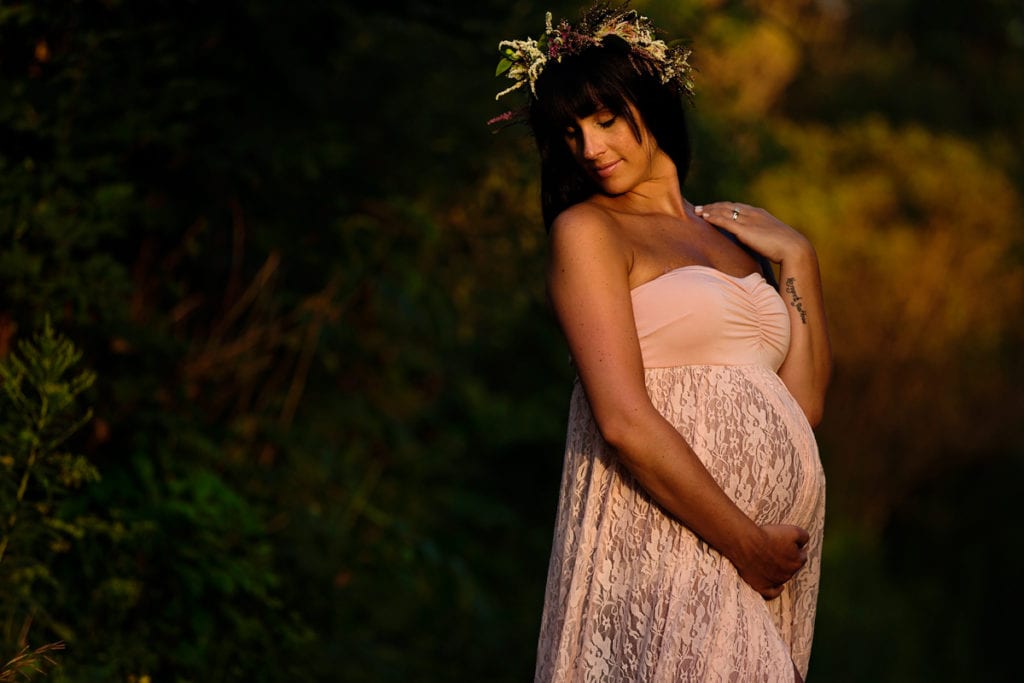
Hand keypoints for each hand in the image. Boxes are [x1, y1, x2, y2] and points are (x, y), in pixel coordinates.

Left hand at [695, 202, 810, 264]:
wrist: (794, 248)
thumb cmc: (786, 248)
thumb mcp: (772, 239)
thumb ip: (762, 238)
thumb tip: (757, 246)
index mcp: (760, 214)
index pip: (738, 207)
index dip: (724, 207)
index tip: (714, 208)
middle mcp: (753, 213)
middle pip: (728, 206)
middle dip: (713, 206)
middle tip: (700, 208)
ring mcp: (748, 220)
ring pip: (723, 211)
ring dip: (709, 210)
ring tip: (697, 211)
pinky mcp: (744, 229)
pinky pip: (724, 220)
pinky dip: (713, 217)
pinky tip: (704, 217)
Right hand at [733, 524, 809, 599]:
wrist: (746, 544)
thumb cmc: (768, 536)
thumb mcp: (793, 531)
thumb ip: (804, 537)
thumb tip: (805, 542)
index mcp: (797, 561)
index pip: (802, 556)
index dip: (795, 548)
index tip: (788, 543)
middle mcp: (788, 574)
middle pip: (792, 567)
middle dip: (787, 560)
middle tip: (777, 550)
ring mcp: (775, 582)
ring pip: (782, 578)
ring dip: (779, 571)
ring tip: (770, 560)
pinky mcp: (761, 586)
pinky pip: (772, 593)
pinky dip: (776, 591)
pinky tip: (779, 588)